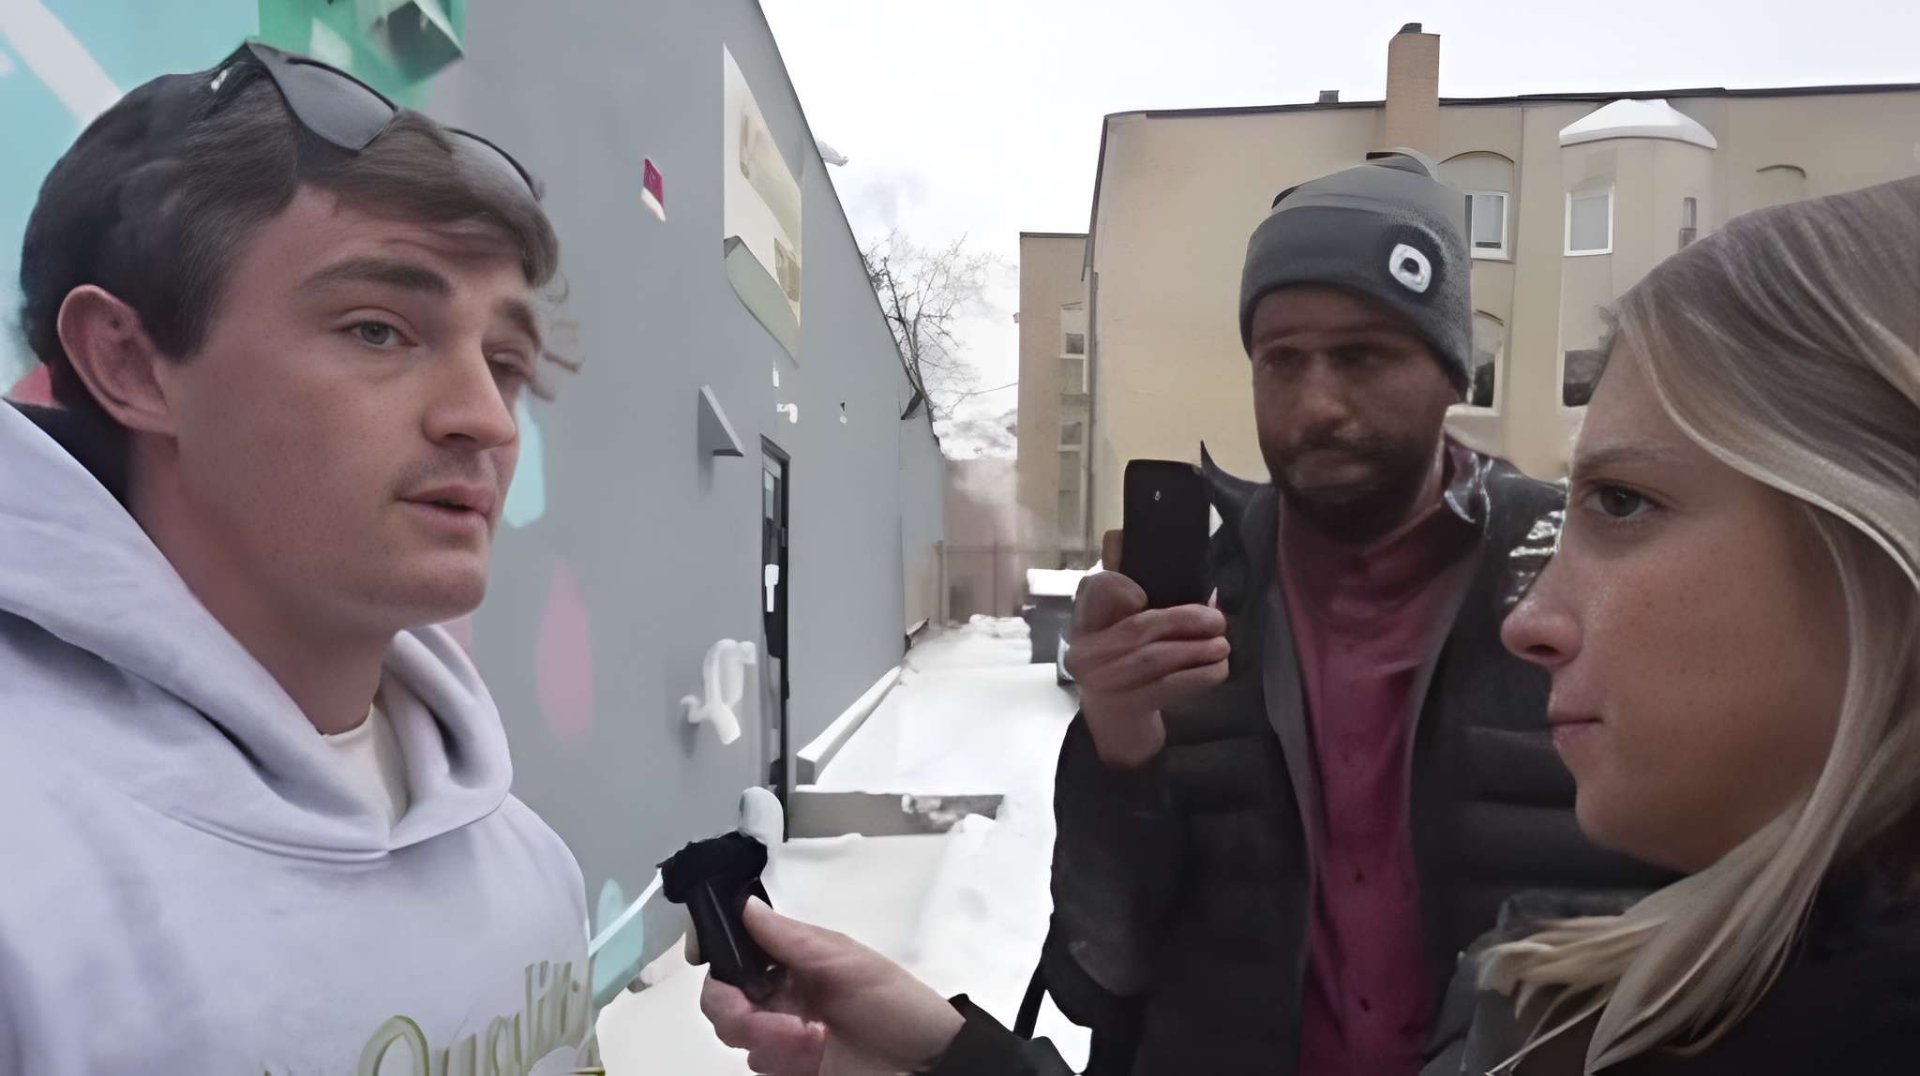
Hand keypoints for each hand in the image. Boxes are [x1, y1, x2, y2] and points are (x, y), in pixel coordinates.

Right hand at [697, 898, 964, 1075]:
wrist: (928, 1069)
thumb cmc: (900, 1008)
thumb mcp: (848, 963)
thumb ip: (792, 939)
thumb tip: (744, 905)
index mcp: (796, 960)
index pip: (737, 949)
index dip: (716, 949)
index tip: (708, 956)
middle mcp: (783, 996)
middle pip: (721, 995)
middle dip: (733, 1005)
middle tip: (765, 1015)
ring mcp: (783, 1036)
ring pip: (733, 1034)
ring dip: (763, 1036)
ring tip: (806, 1039)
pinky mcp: (787, 1070)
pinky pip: (756, 1065)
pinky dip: (776, 1060)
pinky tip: (809, 1059)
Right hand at [1064, 548, 1229, 769]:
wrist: (1115, 718)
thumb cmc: (1127, 662)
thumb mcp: (1131, 631)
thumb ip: (1163, 607)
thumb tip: (1213, 597)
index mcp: (1086, 622)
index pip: (1099, 588)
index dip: (1124, 587)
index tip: (1148, 594)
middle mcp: (1086, 651)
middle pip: (1138, 626)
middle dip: (1184, 620)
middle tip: (1218, 621)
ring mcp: (1102, 682)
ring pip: (1154, 658)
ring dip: (1196, 650)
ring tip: (1222, 646)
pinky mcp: (1125, 705)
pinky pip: (1167, 686)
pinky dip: (1198, 676)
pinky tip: (1218, 669)